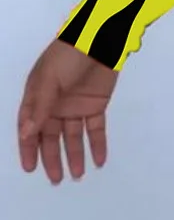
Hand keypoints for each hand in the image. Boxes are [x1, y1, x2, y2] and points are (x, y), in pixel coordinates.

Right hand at [17, 39, 117, 183]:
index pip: (30, 129)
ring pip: (73, 137)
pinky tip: (99, 160)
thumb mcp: (49, 79)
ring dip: (75, 155)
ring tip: (78, 176)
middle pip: (51, 137)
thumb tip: (27, 134)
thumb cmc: (68, 56)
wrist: (100, 39)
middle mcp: (55, 105)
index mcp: (37, 98)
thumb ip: (40, 107)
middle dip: (53, 158)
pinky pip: (95, 129)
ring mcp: (76, 106)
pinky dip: (97, 144)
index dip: (29, 149)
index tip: (30, 168)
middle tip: (56, 180)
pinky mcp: (96, 105)